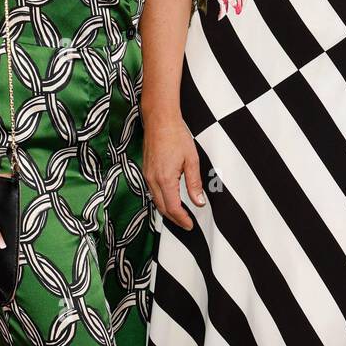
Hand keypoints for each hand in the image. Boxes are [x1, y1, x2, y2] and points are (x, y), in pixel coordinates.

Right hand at [144, 114, 205, 230]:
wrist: (159, 121)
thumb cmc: (176, 136)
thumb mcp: (192, 160)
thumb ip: (194, 183)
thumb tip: (199, 202)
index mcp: (165, 179)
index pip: (173, 208)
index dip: (182, 219)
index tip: (190, 225)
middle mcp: (153, 180)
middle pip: (162, 208)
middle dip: (175, 219)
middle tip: (187, 224)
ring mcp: (147, 175)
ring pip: (156, 201)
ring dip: (167, 211)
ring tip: (180, 215)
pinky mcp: (146, 171)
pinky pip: (152, 192)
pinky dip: (161, 200)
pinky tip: (170, 200)